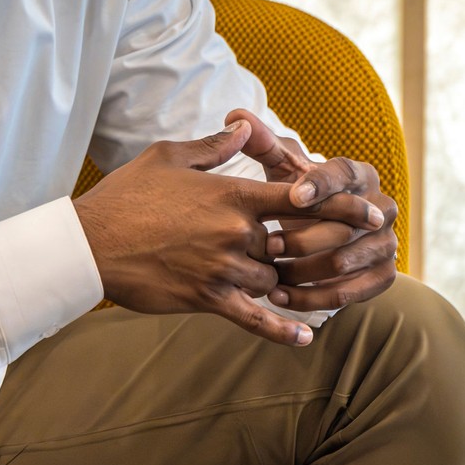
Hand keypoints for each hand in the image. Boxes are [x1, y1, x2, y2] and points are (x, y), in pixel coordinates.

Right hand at [72, 120, 383, 346]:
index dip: (342, 204)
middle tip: (352, 252)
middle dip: (316, 249)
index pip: (301, 198)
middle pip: (293, 245)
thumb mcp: (168, 157)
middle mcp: (235, 232)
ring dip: (285, 282)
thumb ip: (214, 147)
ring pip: (275, 280)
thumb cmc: (126, 196)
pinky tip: (305, 336)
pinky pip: (254, 318)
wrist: (89, 244)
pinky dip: (282, 330)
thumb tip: (244, 128)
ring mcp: (223, 268)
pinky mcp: (207, 299)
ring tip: (305, 285)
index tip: (375, 211)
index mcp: (231, 194)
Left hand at [226, 108, 397, 312]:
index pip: (343, 174)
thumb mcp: (280, 167)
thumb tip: (235, 116)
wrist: (321, 231)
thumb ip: (261, 143)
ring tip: (270, 276)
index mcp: (359, 174)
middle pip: (345, 225)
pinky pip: (351, 292)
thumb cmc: (296, 192)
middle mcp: (381, 207)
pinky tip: (283, 298)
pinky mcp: (383, 275)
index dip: (319, 184)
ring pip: (346, 262)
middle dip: (304, 237)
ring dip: (305, 272)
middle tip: (269, 245)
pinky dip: (315, 298)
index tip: (292, 195)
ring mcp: (387, 243)